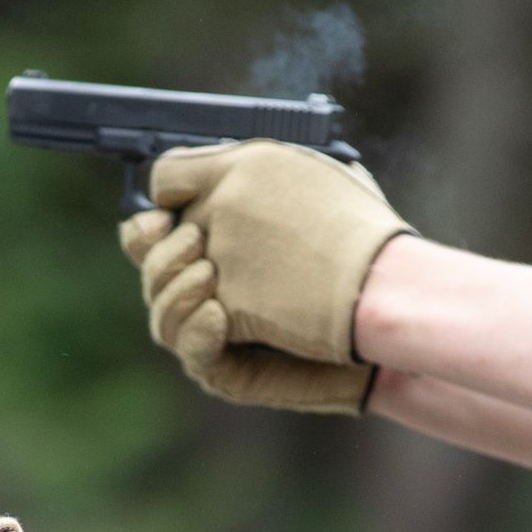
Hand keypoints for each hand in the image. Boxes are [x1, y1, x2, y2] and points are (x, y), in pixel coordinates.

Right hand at [119, 141, 407, 413]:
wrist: (387, 306)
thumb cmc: (352, 243)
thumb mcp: (298, 186)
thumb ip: (244, 171)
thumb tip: (192, 160)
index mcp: (215, 244)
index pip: (151, 235)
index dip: (145, 224)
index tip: (161, 209)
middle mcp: (208, 289)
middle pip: (148, 275)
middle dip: (159, 257)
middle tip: (197, 243)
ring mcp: (215, 332)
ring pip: (162, 318)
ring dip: (173, 292)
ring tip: (208, 276)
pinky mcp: (232, 371)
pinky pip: (192, 356)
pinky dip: (195, 333)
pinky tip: (217, 315)